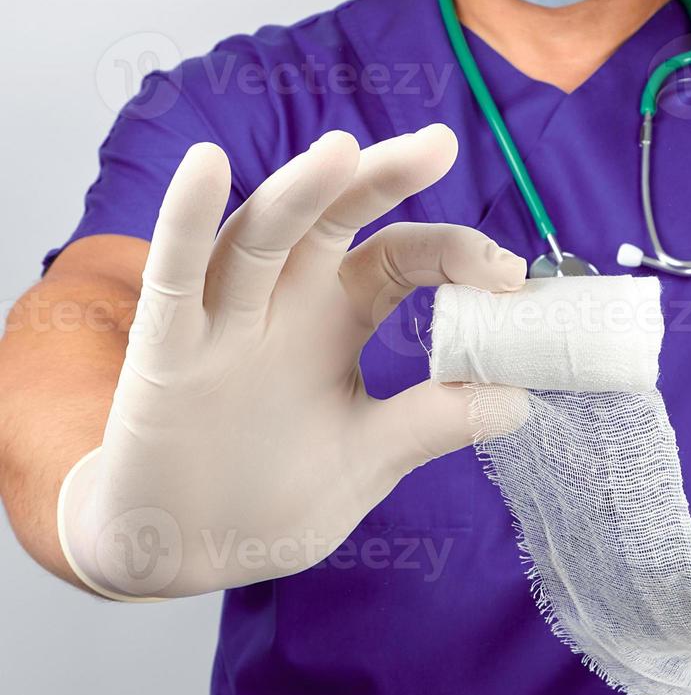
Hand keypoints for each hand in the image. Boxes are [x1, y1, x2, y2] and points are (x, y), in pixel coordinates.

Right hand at [57, 126, 526, 598]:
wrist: (185, 550)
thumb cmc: (272, 497)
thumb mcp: (369, 457)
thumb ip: (433, 422)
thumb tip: (520, 397)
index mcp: (337, 319)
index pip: (400, 258)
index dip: (454, 255)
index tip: (510, 276)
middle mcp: (284, 304)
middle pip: (333, 220)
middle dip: (381, 179)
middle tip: (440, 144)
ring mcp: (223, 321)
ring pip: (260, 236)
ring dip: (299, 191)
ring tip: (342, 151)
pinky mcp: (166, 351)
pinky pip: (174, 276)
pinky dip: (186, 222)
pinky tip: (207, 168)